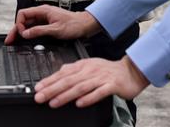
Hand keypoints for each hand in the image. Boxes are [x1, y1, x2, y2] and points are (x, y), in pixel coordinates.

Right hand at [4, 6, 99, 43]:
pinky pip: (34, 28)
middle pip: (24, 20)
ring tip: (14, 42)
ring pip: (28, 24)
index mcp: (43, 11)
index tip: (22, 34)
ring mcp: (44, 19)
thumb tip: (26, 33)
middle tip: (9, 40)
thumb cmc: (74, 25)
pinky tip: (26, 40)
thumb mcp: (56, 30)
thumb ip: (39, 31)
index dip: (20, 24)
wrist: (85, 25)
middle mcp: (42, 13)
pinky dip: (28, 34)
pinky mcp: (47, 24)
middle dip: (16, 30)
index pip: (23, 14)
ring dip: (21, 32)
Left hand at [33, 56, 149, 108]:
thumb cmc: (109, 71)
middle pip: (68, 80)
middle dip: (52, 89)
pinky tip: (79, 103)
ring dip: (66, 95)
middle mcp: (90, 70)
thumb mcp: (89, 66)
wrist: (131, 71)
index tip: (38, 88)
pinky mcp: (112, 85)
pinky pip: (99, 92)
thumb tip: (58, 73)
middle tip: (40, 97)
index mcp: (83, 65)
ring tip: (54, 102)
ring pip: (80, 87)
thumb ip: (74, 70)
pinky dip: (88, 98)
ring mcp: (101, 77)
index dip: (49, 81)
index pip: (63, 73)